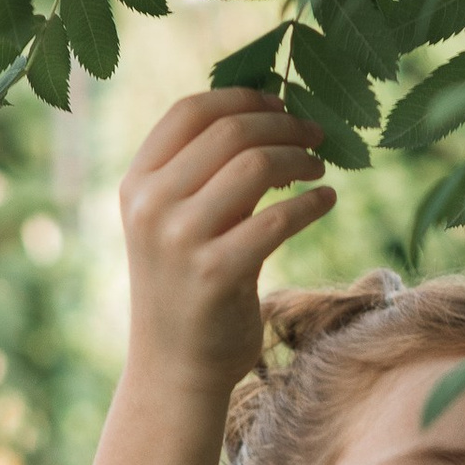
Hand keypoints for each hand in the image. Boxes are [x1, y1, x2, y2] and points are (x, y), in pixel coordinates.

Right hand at [117, 89, 336, 394]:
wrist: (174, 367)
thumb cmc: (186, 287)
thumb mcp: (174, 222)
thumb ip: (202, 174)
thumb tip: (267, 115)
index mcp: (137, 183)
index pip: (191, 111)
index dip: (244, 97)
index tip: (282, 103)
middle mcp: (151, 205)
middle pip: (230, 132)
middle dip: (284, 125)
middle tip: (316, 135)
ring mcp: (180, 239)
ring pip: (256, 166)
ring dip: (300, 160)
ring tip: (320, 171)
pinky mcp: (216, 274)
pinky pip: (278, 219)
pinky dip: (311, 203)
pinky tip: (326, 201)